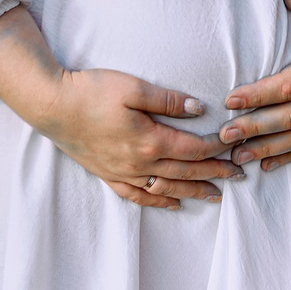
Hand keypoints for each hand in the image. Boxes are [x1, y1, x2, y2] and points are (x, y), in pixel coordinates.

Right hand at [28, 66, 241, 210]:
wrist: (51, 106)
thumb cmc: (91, 91)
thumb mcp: (133, 86)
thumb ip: (168, 100)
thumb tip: (198, 110)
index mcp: (149, 140)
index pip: (193, 149)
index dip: (217, 149)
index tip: (236, 146)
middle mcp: (139, 163)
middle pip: (185, 173)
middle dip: (215, 174)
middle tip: (239, 175)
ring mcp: (123, 172)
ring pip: (166, 189)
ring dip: (192, 192)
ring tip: (215, 195)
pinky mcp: (107, 174)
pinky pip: (138, 196)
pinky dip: (158, 201)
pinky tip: (172, 203)